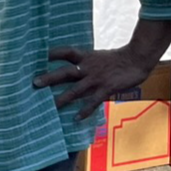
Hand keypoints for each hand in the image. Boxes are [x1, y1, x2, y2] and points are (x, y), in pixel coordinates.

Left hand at [35, 44, 155, 119]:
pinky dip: (85, 110)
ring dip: (63, 98)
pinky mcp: (107, 88)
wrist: (136, 59)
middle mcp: (87, 67)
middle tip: (35, 83)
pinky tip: (76, 118)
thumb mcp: (95, 57)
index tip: (34, 56)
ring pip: (76, 89)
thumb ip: (82, 63)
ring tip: (51, 106)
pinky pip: (93, 101)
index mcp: (84, 57)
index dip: (50, 54)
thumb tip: (67, 70)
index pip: (64, 52)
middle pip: (65, 72)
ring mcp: (96, 78)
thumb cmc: (115, 59)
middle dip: (50, 78)